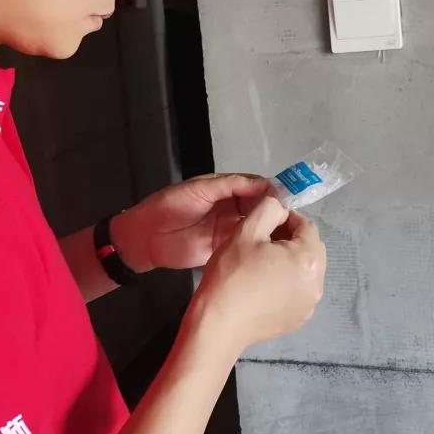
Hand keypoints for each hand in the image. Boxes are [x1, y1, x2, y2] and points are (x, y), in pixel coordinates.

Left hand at [110, 174, 271, 271]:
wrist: (145, 238)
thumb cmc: (169, 206)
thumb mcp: (199, 189)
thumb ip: (229, 185)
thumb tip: (262, 182)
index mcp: (225, 189)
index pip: (255, 187)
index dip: (270, 191)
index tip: (285, 199)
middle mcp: (230, 208)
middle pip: (260, 207)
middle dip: (274, 211)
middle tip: (289, 220)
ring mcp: (228, 229)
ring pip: (256, 227)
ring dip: (269, 229)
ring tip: (286, 235)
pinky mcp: (224, 248)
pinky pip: (245, 245)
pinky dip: (257, 247)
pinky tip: (270, 250)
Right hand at [190, 197, 326, 352]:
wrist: (218, 325)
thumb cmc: (232, 275)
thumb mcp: (246, 231)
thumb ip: (268, 209)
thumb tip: (280, 208)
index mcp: (308, 258)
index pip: (306, 225)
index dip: (286, 218)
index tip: (265, 222)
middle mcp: (317, 282)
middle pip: (311, 248)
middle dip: (291, 239)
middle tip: (263, 242)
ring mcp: (309, 304)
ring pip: (306, 270)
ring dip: (290, 261)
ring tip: (262, 264)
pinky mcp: (298, 319)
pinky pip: (299, 291)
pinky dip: (287, 283)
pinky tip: (264, 286)